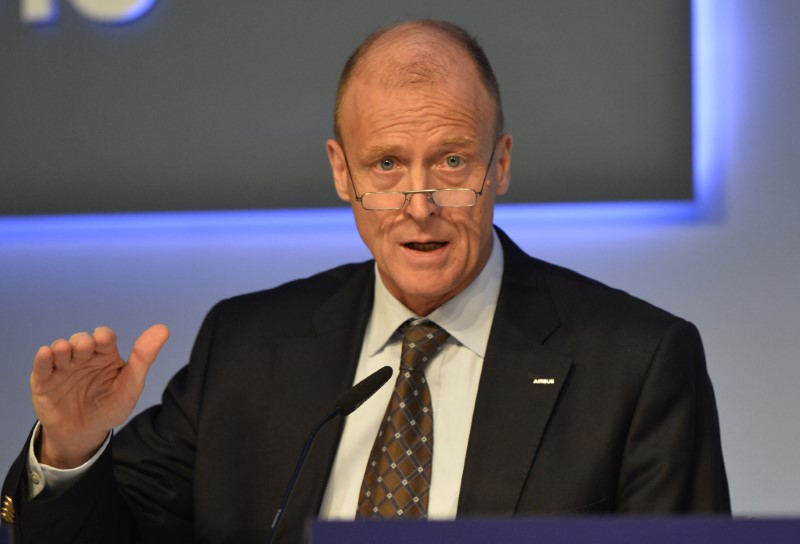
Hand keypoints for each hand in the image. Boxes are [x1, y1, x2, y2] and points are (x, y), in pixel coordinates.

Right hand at [31, 324, 169, 467]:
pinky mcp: (44, 381)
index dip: (104, 336)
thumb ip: (144, 358)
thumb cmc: (111, 407)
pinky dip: (42, 359)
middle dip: (83, 342)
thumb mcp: (130, 385)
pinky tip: (47, 354)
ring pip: (60, 349)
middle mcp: (84, 357)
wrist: (85, 434)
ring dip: (63, 347)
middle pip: (81, 341)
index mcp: (105, 355)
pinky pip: (41, 366)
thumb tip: (163, 328)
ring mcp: (63, 367)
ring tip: (65, 351)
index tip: (104, 340)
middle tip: (86, 347)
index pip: (105, 337)